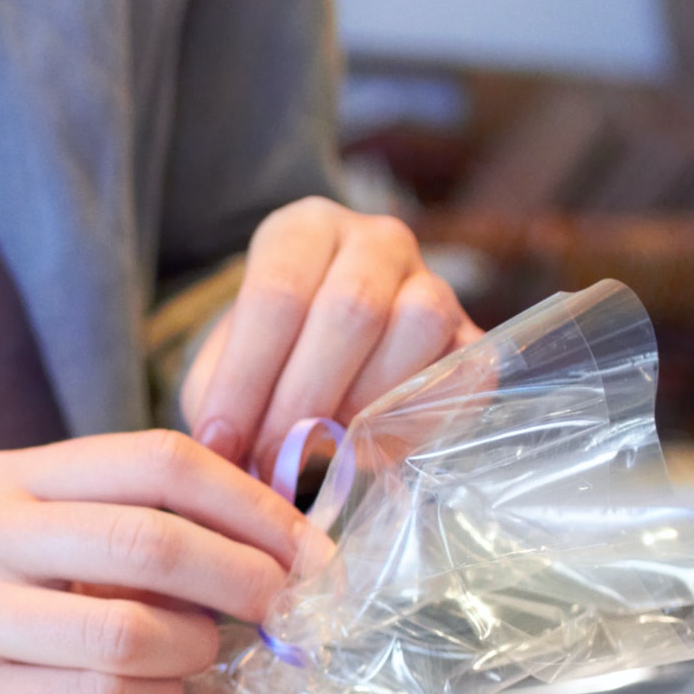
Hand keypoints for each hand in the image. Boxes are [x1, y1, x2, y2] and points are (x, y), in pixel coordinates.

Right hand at [0, 431, 307, 693]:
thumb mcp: (31, 546)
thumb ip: (123, 524)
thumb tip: (273, 535)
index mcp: (11, 478)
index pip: (158, 460)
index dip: (253, 504)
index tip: (312, 551)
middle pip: (152, 538)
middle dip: (247, 577)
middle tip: (291, 612)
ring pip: (132, 628)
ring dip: (196, 651)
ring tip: (201, 662)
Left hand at [181, 197, 480, 474]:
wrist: (321, 360)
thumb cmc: (264, 360)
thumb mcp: (224, 366)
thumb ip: (222, 400)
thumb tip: (228, 457)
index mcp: (303, 232)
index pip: (277, 294)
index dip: (246, 378)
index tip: (221, 443)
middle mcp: (375, 241)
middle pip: (351, 309)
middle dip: (302, 399)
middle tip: (269, 460)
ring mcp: (434, 280)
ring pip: (418, 323)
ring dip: (365, 402)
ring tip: (321, 447)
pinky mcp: (472, 335)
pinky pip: (466, 368)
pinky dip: (421, 416)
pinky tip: (373, 445)